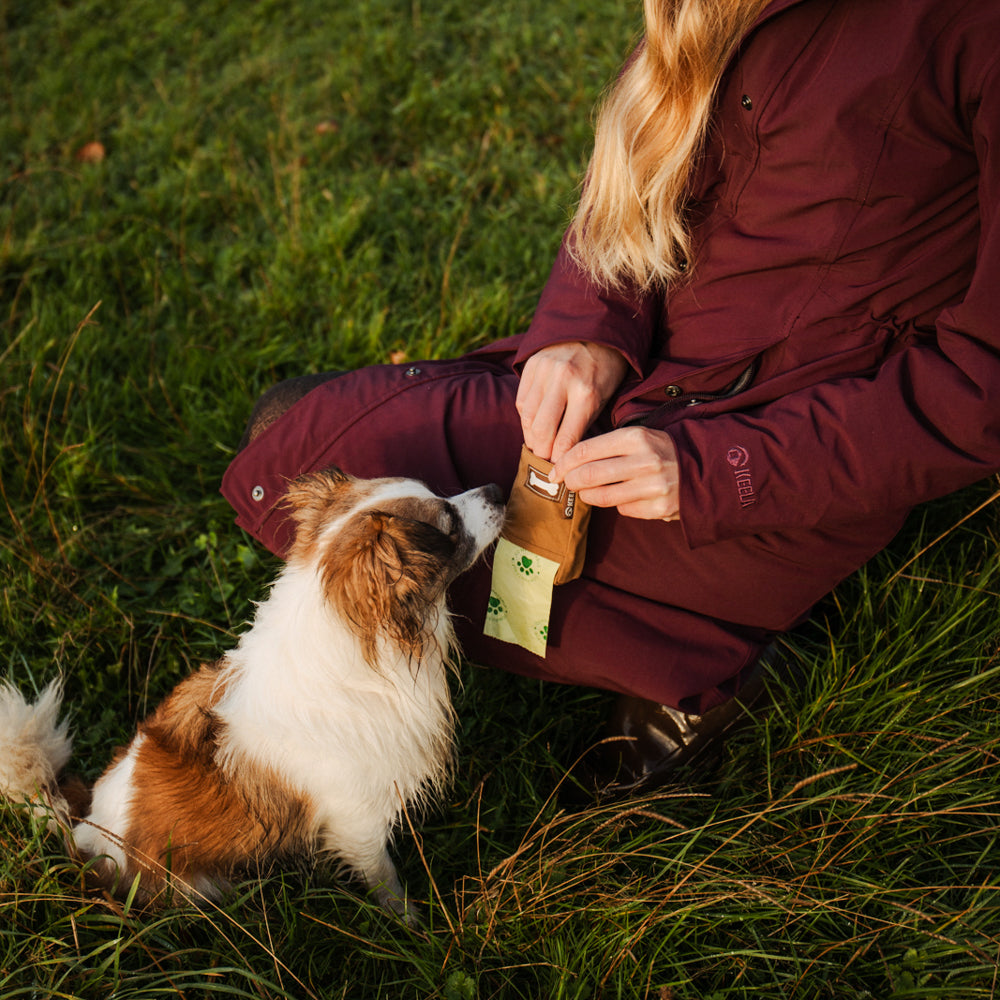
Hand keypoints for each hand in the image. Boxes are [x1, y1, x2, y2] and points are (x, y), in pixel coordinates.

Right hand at [515, 341, 628, 462]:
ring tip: (538, 447)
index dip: (561, 459)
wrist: (595, 328)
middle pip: (542, 430)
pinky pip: (522, 401)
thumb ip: (586, 423)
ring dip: (531, 437)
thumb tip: (568, 455)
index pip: (567, 437)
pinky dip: (526, 418)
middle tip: (545, 462)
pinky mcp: (531, 365)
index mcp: (587, 392)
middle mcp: (562, 380)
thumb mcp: (606, 396)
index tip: (560, 470)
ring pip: (528, 417)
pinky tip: (533, 426)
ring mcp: (544, 371)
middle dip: (542, 452)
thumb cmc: (606, 369)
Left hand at [550, 427, 679, 520]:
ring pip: (602, 496)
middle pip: (589, 475)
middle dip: (571, 480)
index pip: (586, 450)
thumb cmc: (661, 450)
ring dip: (588, 495)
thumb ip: (607, 446)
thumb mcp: (638, 436)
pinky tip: (624, 496)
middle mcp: (645, 460)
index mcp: (636, 437)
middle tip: (567, 483)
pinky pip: (623, 509)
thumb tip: (568, 461)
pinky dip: (617, 504)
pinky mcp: (658, 508)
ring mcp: (653, 486)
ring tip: (588, 491)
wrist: (706, 467)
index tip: (555, 470)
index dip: (564, 462)